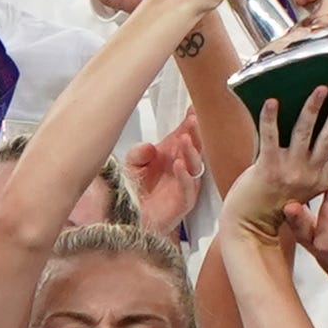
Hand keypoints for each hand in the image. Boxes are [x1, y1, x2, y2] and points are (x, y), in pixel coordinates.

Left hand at [125, 110, 206, 238]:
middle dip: (195, 133)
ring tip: (184, 140)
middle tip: (193, 120)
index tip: (192, 107)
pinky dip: (184, 176)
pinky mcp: (184, 202)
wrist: (131, 220)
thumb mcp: (132, 164)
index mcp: (173, 154)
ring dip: (191, 152)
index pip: (185, 134)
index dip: (190, 121)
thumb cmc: (136, 190)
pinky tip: (179, 165)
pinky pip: (188, 188)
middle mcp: (182, 167)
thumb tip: (150, 148)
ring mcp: (186, 184)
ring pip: (196, 166)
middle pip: (195, 147)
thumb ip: (138, 153)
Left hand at [220, 88, 327, 246]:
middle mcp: (310, 173)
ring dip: (313, 108)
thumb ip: (318, 167)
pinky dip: (271, 117)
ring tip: (321, 89)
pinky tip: (272, 101)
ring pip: (305, 132)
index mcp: (324, 179)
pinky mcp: (268, 166)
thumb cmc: (277, 203)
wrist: (251, 224)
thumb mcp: (308, 187)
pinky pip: (270, 136)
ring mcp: (290, 170)